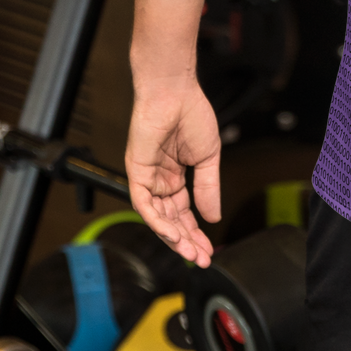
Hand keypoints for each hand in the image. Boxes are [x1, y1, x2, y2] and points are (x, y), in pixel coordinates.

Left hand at [125, 74, 222, 266]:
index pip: (184, 212)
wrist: (175, 92)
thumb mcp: (208, 157)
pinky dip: (158, 221)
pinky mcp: (136, 173)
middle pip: (171, 220)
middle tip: (201, 258)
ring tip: (190, 252)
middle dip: (186, 241)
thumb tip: (214, 216)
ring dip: (173, 237)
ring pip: (157, 217)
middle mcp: (159, 180)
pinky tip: (173, 234)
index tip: (208, 249)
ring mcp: (146, 178)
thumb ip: (209, 187)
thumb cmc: (191, 114)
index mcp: (175, 176)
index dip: (196, 231)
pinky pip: (144, 204)